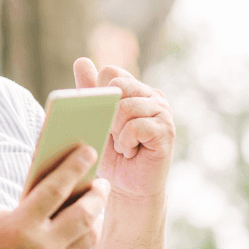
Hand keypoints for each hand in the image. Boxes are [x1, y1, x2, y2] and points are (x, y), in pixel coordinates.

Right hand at [0, 142, 110, 248]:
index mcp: (19, 225)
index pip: (56, 189)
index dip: (74, 167)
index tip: (88, 151)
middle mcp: (40, 247)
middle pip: (83, 214)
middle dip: (97, 194)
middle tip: (101, 181)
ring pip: (89, 238)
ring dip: (97, 217)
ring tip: (95, 202)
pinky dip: (88, 239)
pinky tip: (85, 226)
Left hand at [73, 58, 174, 200]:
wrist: (127, 187)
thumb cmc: (110, 153)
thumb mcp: (94, 120)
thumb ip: (89, 92)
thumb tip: (82, 61)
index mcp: (134, 88)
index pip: (110, 72)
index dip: (98, 93)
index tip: (101, 116)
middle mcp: (151, 95)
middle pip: (117, 86)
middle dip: (106, 113)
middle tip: (112, 134)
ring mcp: (162, 111)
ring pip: (126, 107)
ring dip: (116, 132)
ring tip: (122, 145)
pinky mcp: (166, 130)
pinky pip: (135, 126)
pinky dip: (126, 142)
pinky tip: (131, 151)